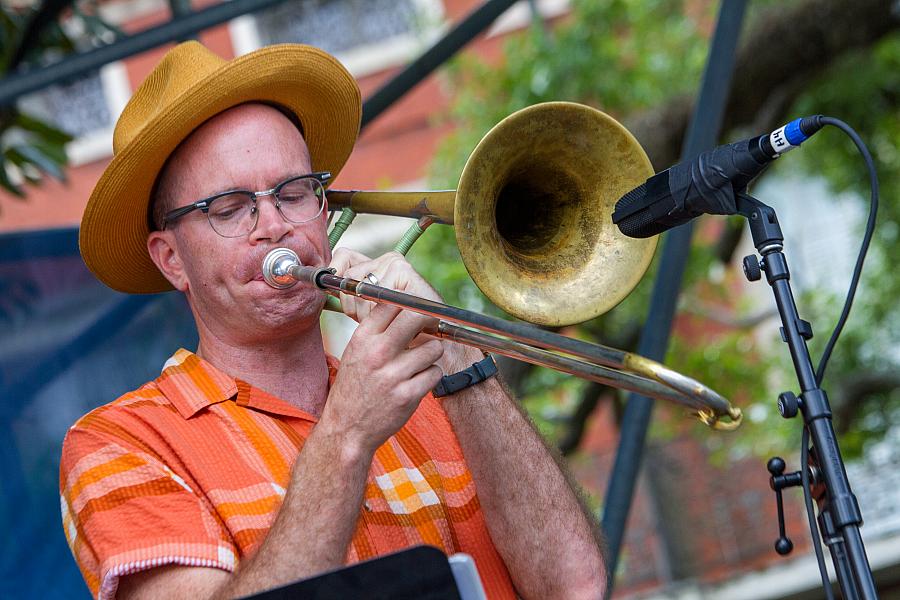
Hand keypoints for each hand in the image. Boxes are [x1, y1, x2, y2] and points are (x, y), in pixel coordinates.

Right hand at [320, 250, 448, 453]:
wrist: (347, 429)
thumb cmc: (354, 386)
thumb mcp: (355, 351)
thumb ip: (377, 330)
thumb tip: (406, 307)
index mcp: (362, 339)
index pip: (392, 303)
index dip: (409, 305)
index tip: (416, 311)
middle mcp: (377, 353)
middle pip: (416, 318)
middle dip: (428, 321)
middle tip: (429, 328)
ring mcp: (393, 375)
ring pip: (433, 348)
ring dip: (431, 354)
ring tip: (420, 362)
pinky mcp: (408, 395)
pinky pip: (435, 372)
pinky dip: (431, 375)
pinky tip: (418, 380)